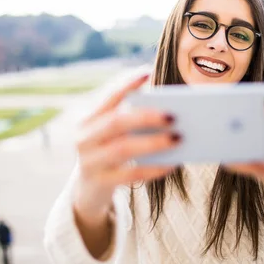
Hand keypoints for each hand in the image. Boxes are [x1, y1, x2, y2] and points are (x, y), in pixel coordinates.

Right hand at [73, 74, 180, 221]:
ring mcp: (90, 162)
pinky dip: (154, 168)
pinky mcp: (100, 182)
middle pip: (116, 122)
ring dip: (153, 142)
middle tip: (174, 115)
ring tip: (179, 138)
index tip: (148, 73)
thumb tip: (170, 112)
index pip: (108, 98)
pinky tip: (173, 164)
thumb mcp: (113, 137)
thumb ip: (132, 123)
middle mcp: (84, 138)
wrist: (88, 190)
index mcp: (88, 120)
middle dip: (146, 117)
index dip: (127, 84)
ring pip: (123, 149)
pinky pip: (131, 175)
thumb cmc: (109, 155)